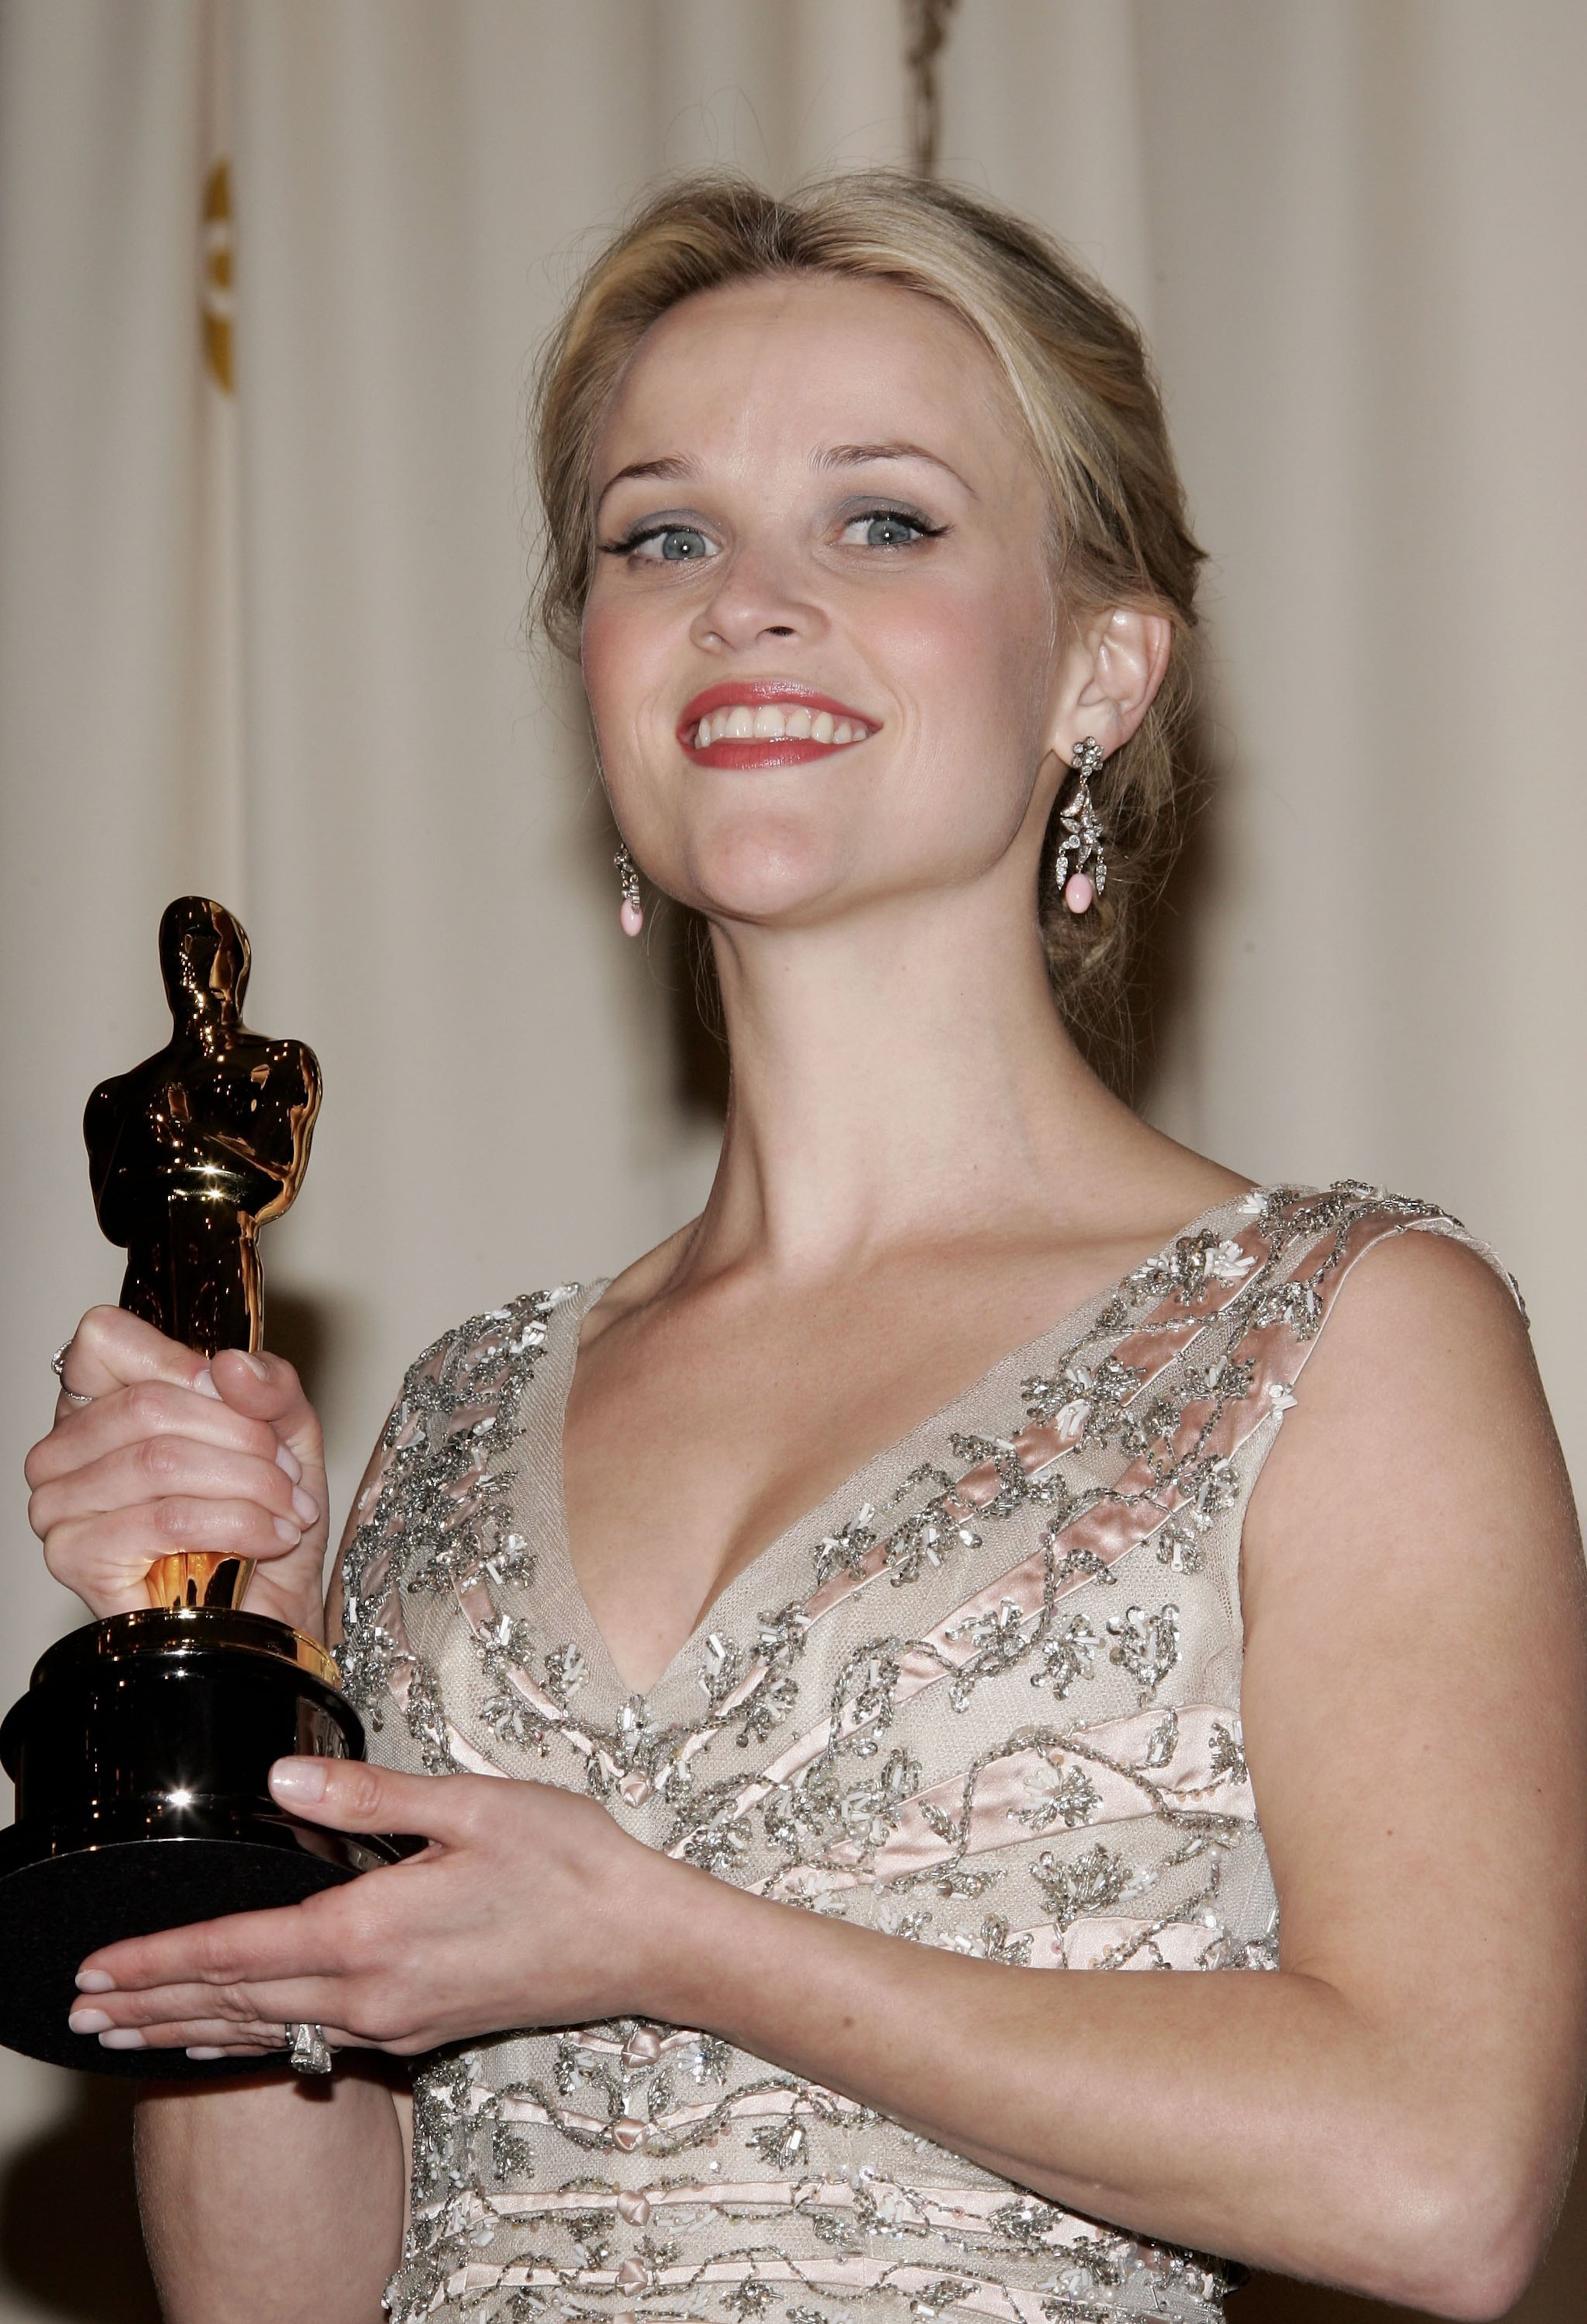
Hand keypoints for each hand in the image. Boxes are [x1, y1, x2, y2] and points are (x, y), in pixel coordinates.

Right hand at [24, 1307, 328, 1634]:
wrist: (273, 1606)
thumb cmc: (265, 1518)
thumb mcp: (286, 1431)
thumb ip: (270, 1386)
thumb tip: (231, 1365)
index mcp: (101, 1403)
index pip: (105, 1340)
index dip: (181, 1361)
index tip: (238, 1395)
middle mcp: (66, 1451)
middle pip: (147, 1404)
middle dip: (241, 1436)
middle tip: (288, 1471)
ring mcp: (60, 1506)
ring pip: (160, 1461)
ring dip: (248, 1484)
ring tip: (288, 1507)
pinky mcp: (77, 1558)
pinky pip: (164, 1519)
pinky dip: (237, 1524)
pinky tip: (269, 1538)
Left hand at [66, 1758, 695, 2059]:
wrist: (640, 1941)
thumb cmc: (568, 1863)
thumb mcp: (473, 1804)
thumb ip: (369, 1795)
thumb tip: (281, 1778)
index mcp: (373, 1931)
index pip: (237, 1952)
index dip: (159, 1959)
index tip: (96, 1968)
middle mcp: (371, 1992)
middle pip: (235, 2003)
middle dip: (150, 2006)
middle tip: (81, 2010)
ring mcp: (394, 2021)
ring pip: (267, 2028)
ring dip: (189, 2028)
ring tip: (128, 2032)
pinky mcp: (418, 2030)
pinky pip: (309, 2040)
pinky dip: (251, 2036)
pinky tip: (231, 2036)